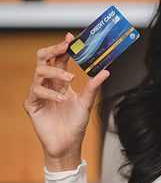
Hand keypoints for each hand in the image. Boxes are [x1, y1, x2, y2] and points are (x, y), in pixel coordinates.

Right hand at [23, 32, 108, 171]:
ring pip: (39, 72)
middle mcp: (48, 84)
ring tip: (71, 79)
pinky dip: (50, 94)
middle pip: (43, 59)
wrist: (68, 144)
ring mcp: (38, 93)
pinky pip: (36, 92)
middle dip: (53, 50)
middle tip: (65, 46)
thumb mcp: (87, 102)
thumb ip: (94, 86)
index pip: (59, 59)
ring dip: (56, 72)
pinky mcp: (31, 104)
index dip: (64, 47)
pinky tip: (62, 99)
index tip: (72, 38)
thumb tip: (106, 71)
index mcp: (60, 81)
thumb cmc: (76, 123)